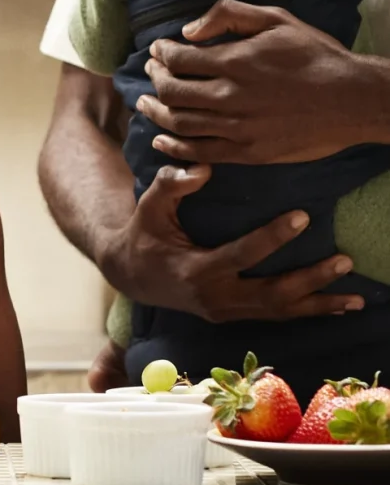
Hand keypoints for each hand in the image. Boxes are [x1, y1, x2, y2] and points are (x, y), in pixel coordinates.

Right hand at [99, 162, 362, 320]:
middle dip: (311, 279)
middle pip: (272, 295)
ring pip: (279, 313)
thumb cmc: (143, 233)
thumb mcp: (150, 205)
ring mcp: (225, 312)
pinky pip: (274, 316)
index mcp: (196, 270)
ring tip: (354, 296)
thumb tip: (204, 168)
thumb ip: (172, 185)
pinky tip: (334, 307)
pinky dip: (306, 312)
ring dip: (318, 303)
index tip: (302, 216)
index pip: (242, 255)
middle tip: (343, 259)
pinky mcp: (232, 316)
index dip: (274, 237)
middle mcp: (215, 298)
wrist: (130, 274)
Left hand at [140, 0, 386, 164]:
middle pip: (171, 92)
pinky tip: (161, 141)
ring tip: (144, 104)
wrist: (354, 100)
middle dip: (154, 79)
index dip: (161, 53)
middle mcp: (231, 97)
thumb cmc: (315, 55)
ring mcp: (239, 128)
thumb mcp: (275, 19)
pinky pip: (201, 152)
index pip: (178, 59)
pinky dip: (175, 148)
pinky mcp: (249, 153)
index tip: (158, 50)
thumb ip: (228, 15)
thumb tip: (189, 30)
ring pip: (180, 123)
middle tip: (150, 72)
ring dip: (155, 112)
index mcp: (235, 62)